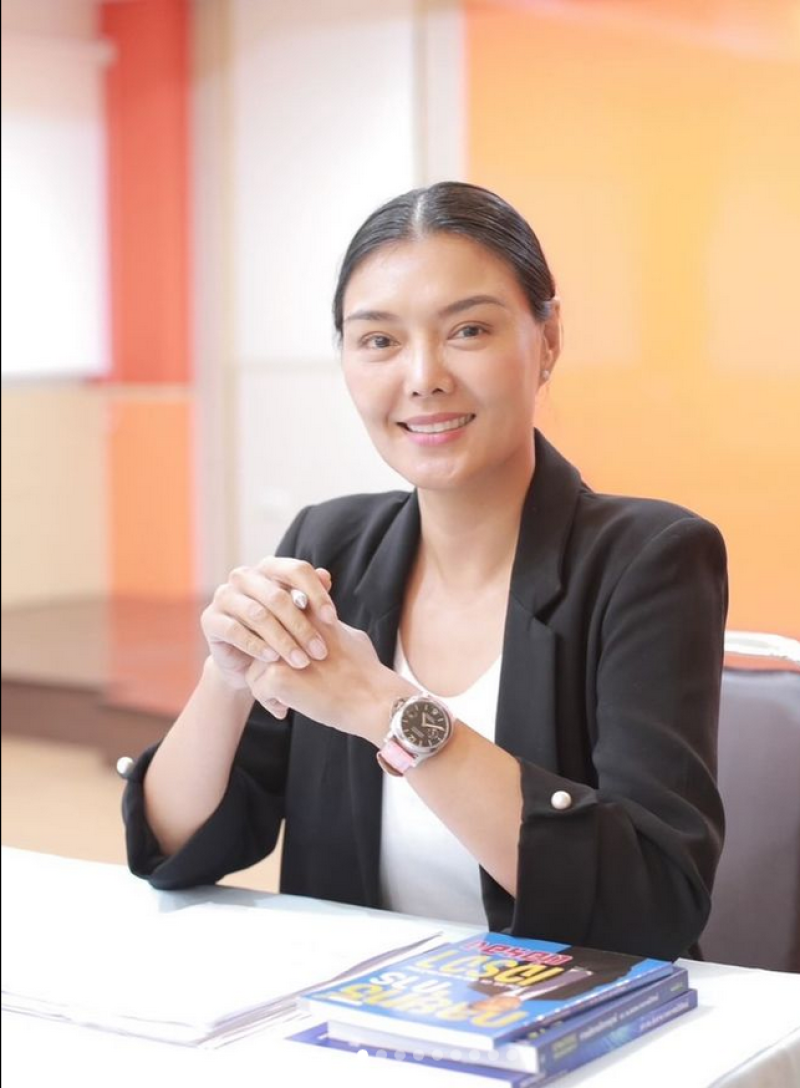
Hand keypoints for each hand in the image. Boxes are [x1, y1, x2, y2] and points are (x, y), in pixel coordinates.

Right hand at [200, 558, 336, 690]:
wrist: (246, 663)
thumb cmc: (280, 633)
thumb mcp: (299, 617)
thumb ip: (311, 596)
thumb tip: (326, 575)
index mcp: (268, 568)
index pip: (296, 570)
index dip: (316, 593)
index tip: (332, 620)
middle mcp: (244, 577)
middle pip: (277, 596)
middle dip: (302, 626)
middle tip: (320, 651)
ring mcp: (224, 596)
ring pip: (257, 615)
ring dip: (283, 640)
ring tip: (300, 661)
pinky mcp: (210, 619)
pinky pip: (235, 630)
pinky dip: (256, 646)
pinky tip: (273, 659)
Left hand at [245, 621, 414, 741]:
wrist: (372, 698)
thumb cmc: (367, 672)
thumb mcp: (349, 636)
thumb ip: (325, 629)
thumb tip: (319, 631)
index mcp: (308, 613)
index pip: (275, 623)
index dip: (277, 645)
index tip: (291, 664)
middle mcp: (291, 626)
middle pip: (261, 644)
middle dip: (268, 666)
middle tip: (288, 683)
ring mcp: (282, 650)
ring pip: (255, 668)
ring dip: (267, 686)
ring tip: (288, 701)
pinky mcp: (277, 675)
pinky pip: (257, 689)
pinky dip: (271, 703)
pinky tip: (287, 711)